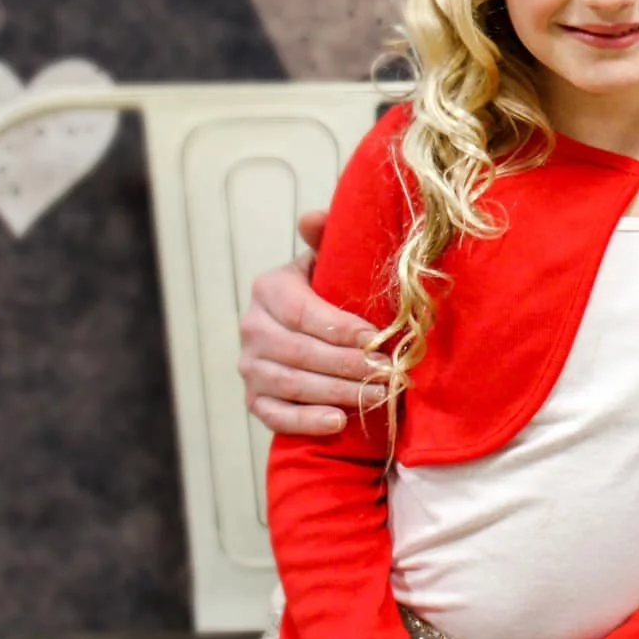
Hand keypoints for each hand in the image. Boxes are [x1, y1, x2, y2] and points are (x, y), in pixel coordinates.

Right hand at [238, 209, 388, 435]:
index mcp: (268, 288)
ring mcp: (249, 366)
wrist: (307, 325)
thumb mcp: (327, 260)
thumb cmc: (327, 289)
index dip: (341, 328)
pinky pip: (275, 416)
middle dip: (348, 365)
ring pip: (291, 385)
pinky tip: (338, 421)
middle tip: (388, 373)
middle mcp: (251, 327)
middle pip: (300, 352)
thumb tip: (312, 218)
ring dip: (337, 393)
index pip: (304, 312)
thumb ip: (325, 237)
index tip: (377, 338)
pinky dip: (306, 421)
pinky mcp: (253, 399)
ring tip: (377, 396)